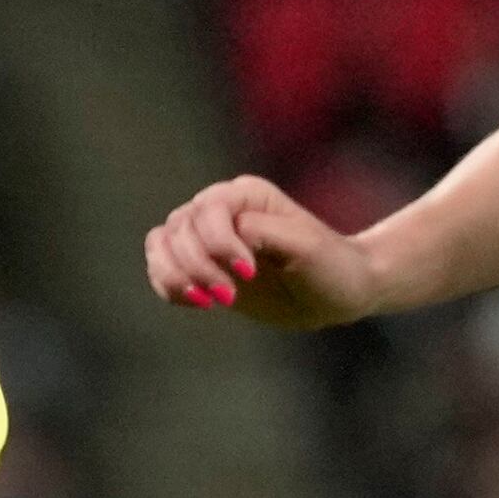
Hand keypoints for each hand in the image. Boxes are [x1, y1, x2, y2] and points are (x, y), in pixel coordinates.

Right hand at [143, 174, 379, 327]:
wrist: (337, 295)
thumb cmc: (330, 267)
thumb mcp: (305, 248)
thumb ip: (263, 232)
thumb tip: (230, 232)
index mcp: (246, 195)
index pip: (208, 210)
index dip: (218, 244)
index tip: (249, 274)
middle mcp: (221, 210)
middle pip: (178, 227)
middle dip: (197, 267)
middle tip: (229, 298)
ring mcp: (206, 237)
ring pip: (161, 243)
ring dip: (175, 276)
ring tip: (207, 302)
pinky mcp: (201, 266)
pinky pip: (161, 267)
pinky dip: (168, 285)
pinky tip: (198, 302)